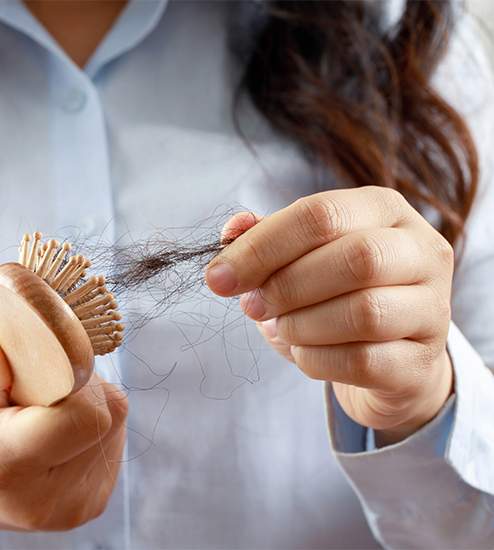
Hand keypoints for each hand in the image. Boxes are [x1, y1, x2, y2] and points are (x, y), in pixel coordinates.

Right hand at [0, 321, 127, 548]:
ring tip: (37, 412)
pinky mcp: (91, 505)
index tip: (42, 364)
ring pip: (116, 422)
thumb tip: (33, 337)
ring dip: (85, 402)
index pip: (81, 416)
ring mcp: (71, 509)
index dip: (72, 375)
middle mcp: (41, 499)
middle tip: (33, 386)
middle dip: (78, 384)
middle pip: (106, 414)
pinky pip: (114, 439)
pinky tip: (53, 431)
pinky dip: (89, 423)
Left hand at [206, 187, 453, 445]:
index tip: (218, 277)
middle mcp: (421, 252)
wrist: (384, 355)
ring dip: (301, 325)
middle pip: (356, 258)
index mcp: (385, 210)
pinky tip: (303, 352)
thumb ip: (263, 237)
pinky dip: (315, 359)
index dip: (262, 246)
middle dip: (286, 285)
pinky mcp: (422, 363)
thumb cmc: (334, 294)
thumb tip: (232, 230)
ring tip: (282, 327)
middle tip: (252, 306)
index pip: (322, 214)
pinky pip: (363, 361)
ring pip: (364, 312)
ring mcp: (432, 309)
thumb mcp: (298, 256)